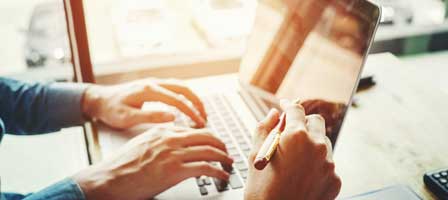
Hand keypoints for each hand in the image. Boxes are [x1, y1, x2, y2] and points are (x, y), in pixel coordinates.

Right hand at [73, 126, 232, 199]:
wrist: (109, 179)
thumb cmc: (122, 165)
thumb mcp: (143, 143)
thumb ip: (160, 140)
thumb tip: (174, 144)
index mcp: (163, 131)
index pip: (194, 129)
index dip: (209, 137)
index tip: (214, 143)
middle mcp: (170, 139)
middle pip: (207, 136)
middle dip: (221, 144)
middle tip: (226, 151)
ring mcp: (173, 154)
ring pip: (209, 150)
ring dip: (223, 157)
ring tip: (228, 163)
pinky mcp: (175, 171)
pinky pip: (205, 168)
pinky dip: (218, 171)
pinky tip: (222, 175)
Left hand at [82, 78, 206, 128]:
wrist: (98, 100)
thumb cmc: (110, 110)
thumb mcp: (127, 117)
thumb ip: (150, 117)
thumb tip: (172, 116)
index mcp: (149, 90)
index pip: (177, 100)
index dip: (191, 111)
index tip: (200, 122)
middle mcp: (153, 83)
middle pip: (183, 88)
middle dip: (197, 102)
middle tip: (205, 116)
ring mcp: (154, 83)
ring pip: (180, 86)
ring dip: (192, 98)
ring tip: (200, 112)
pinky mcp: (153, 86)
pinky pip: (174, 88)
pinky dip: (185, 96)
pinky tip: (188, 106)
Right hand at [245, 99, 340, 199]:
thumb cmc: (261, 189)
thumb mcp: (255, 154)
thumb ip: (264, 128)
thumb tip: (273, 114)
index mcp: (296, 136)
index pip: (296, 110)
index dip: (289, 106)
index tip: (285, 106)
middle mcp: (317, 146)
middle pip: (316, 122)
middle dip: (303, 122)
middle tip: (290, 131)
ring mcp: (329, 164)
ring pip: (323, 143)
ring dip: (311, 143)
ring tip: (294, 158)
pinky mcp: (335, 180)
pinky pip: (327, 164)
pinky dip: (316, 164)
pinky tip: (302, 175)